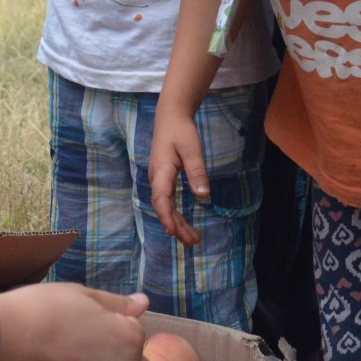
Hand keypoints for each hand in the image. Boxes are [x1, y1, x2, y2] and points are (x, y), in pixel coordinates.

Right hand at [147, 112, 207, 246]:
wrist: (170, 117)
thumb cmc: (181, 131)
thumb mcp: (192, 149)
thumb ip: (196, 172)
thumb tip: (203, 196)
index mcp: (161, 171)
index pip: (161, 198)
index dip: (166, 216)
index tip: (173, 232)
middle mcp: (157, 178)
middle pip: (164, 207)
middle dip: (176, 226)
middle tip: (192, 243)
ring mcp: (159, 179)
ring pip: (166, 206)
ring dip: (177, 222)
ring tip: (192, 238)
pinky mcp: (164, 179)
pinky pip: (168, 201)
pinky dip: (175, 214)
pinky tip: (182, 223)